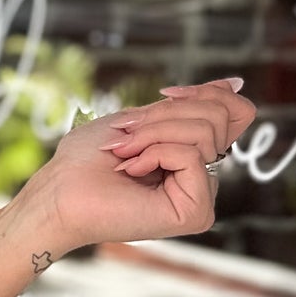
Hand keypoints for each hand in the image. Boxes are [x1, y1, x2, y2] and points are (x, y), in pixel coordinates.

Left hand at [26, 76, 256, 257]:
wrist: (59, 191)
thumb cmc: (88, 158)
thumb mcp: (141, 118)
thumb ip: (188, 105)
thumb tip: (236, 84)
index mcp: (195, 155)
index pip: (235, 112)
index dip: (205, 92)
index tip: (164, 94)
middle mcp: (205, 176)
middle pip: (218, 116)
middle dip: (165, 114)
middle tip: (128, 136)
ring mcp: (203, 196)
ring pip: (205, 133)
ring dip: (152, 133)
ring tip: (125, 154)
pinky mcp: (196, 213)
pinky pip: (191, 156)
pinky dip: (154, 153)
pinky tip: (132, 172)